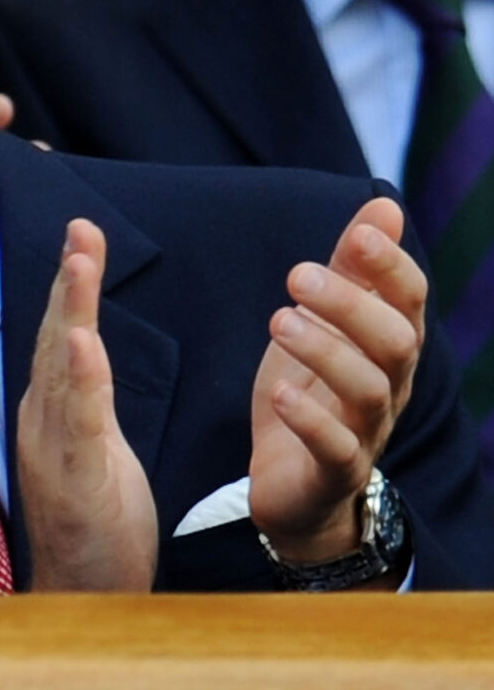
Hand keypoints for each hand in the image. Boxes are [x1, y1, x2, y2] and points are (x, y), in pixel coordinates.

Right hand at [18, 219, 157, 590]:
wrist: (83, 601)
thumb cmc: (97, 531)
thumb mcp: (96, 456)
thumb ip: (89, 405)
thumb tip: (85, 357)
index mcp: (54, 415)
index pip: (64, 337)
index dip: (72, 286)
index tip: (84, 232)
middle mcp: (44, 424)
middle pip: (55, 338)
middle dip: (68, 279)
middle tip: (81, 225)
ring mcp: (55, 452)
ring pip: (62, 370)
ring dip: (71, 311)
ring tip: (80, 261)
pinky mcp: (76, 483)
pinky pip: (78, 425)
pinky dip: (79, 381)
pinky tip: (85, 343)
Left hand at [250, 198, 423, 562]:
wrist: (295, 485)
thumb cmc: (313, 392)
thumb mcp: (323, 323)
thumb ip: (351, 269)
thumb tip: (382, 204)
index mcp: (389, 347)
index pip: (409, 301)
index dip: (390, 267)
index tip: (359, 234)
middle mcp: (390, 387)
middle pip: (394, 341)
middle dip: (351, 304)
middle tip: (297, 275)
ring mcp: (367, 432)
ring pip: (368, 390)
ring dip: (325, 351)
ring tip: (279, 322)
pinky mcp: (335, 470)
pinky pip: (336, 447)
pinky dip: (310, 419)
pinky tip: (280, 394)